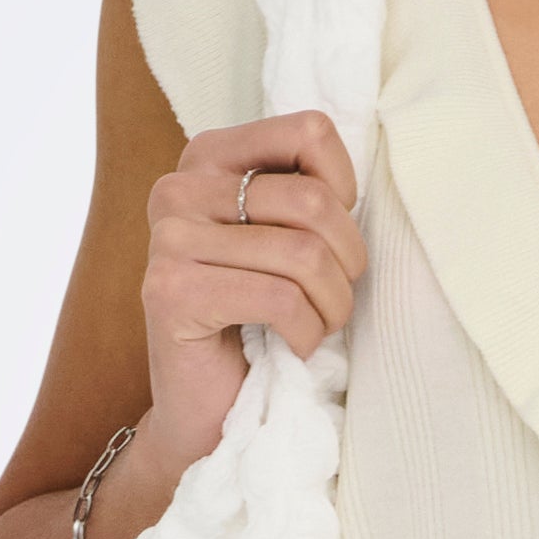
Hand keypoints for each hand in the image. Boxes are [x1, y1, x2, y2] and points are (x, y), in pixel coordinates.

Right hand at [137, 110, 367, 469]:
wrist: (208, 408)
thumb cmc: (262, 318)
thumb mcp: (288, 236)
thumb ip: (307, 188)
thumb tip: (371, 153)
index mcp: (209, 157)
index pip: (309, 130)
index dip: (345, 189)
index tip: (331, 237)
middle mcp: (179, 187)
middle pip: (313, 200)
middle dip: (348, 262)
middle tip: (334, 298)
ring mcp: (168, 238)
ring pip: (303, 254)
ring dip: (332, 306)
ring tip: (317, 326)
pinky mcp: (170, 292)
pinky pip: (280, 299)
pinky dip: (307, 333)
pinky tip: (292, 345)